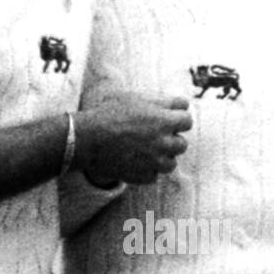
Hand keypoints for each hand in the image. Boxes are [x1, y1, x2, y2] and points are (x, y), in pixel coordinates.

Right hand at [74, 96, 192, 185]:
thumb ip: (161, 101)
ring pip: (171, 163)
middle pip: (182, 144)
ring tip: (145, 150)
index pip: (187, 120)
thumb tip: (181, 104)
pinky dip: (146, 170)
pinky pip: (153, 175)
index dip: (178, 118)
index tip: (169, 119)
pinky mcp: (143, 176)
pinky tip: (133, 161)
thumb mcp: (135, 97)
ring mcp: (154, 161)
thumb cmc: (108, 113)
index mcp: (163, 120)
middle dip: (171, 139)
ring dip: (162, 157)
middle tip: (155, 135)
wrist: (86, 138)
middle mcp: (163, 142)